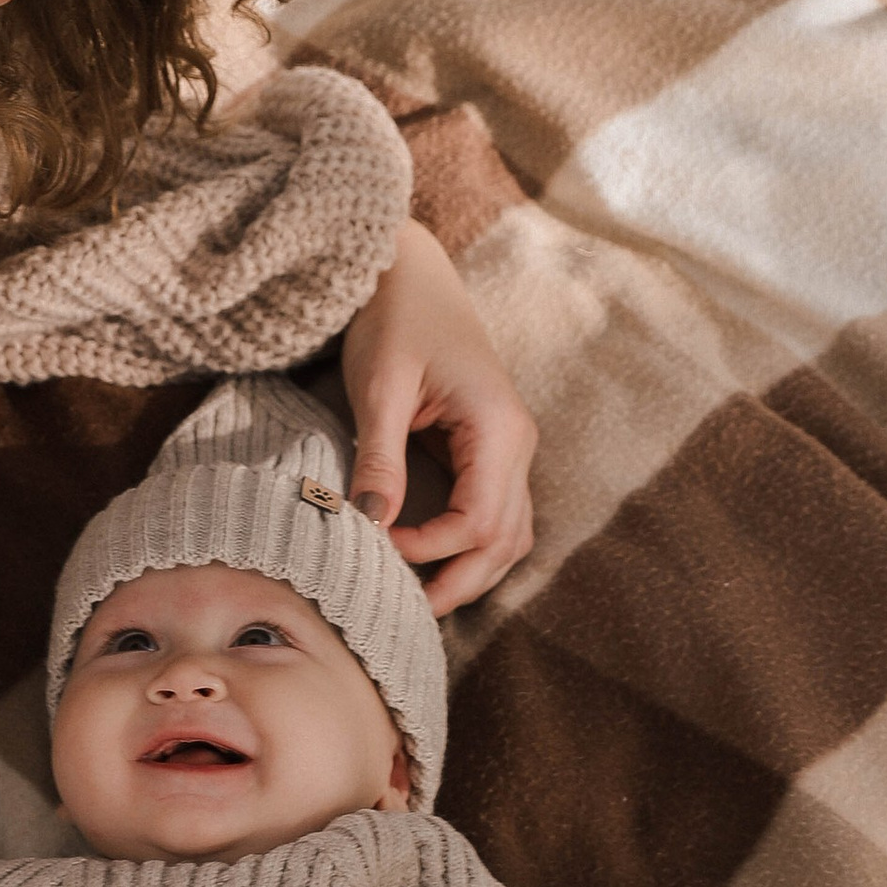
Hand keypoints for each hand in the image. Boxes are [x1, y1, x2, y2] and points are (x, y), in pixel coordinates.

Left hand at [341, 214, 536, 612]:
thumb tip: (369, 524)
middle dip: (460, 583)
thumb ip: (379, 456)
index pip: (479, 521)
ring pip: (510, 534)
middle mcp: (517, 442)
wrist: (407, 271)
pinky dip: (472, 545)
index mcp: (498, 427)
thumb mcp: (380, 385)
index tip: (378, 550)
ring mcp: (510, 446)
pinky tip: (432, 561)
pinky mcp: (491, 447)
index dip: (431, 550)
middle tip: (406, 616)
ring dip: (471, 571)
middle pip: (507, 541)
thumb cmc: (394, 317)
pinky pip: (497, 513)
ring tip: (419, 599)